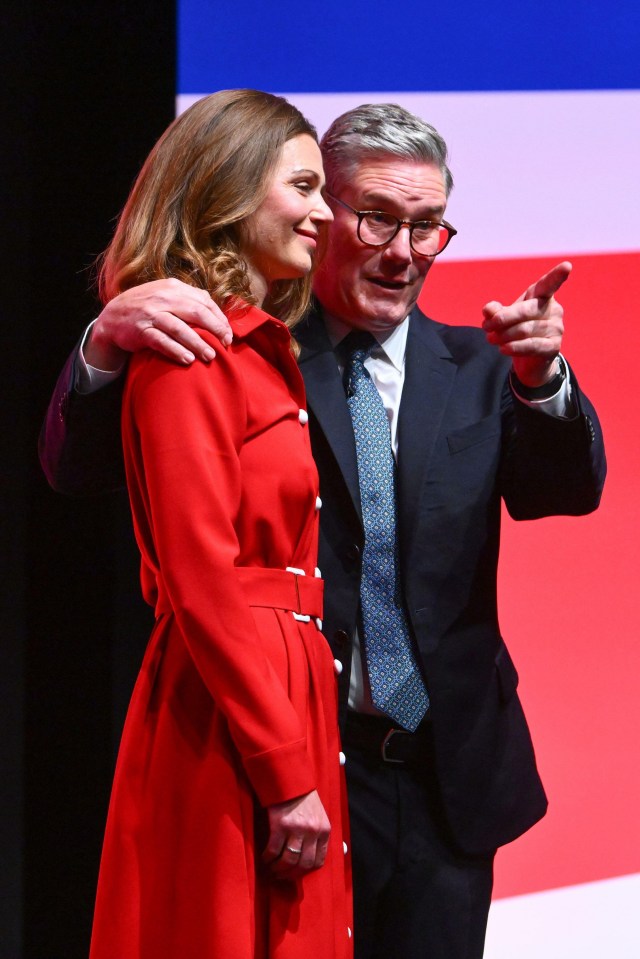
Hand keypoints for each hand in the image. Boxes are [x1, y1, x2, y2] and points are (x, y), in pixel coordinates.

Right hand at [85, 278, 232, 370]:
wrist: (112, 317)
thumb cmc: (146, 308)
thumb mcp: (165, 295)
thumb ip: (188, 299)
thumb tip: (216, 310)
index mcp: (172, 288)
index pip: (203, 301)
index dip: (218, 318)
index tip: (228, 334)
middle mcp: (162, 298)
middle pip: (195, 312)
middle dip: (214, 329)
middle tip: (225, 343)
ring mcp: (150, 314)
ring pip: (179, 328)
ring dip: (197, 343)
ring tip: (210, 355)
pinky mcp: (140, 331)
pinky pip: (161, 341)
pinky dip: (176, 350)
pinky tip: (188, 359)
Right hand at [262, 789, 330, 878]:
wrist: (290, 780)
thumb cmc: (303, 798)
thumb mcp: (319, 815)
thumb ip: (318, 834)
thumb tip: (313, 855)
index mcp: (324, 830)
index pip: (319, 861)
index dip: (306, 871)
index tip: (296, 873)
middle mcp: (312, 832)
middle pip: (303, 864)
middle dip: (291, 874)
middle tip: (282, 876)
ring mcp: (296, 829)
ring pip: (288, 860)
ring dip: (278, 868)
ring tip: (272, 869)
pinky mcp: (280, 826)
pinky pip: (273, 850)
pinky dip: (268, 858)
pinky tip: (265, 859)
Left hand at [482, 261, 570, 386]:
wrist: (529, 359)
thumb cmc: (517, 329)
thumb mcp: (505, 317)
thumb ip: (495, 311)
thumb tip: (488, 310)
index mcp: (542, 296)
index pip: (549, 284)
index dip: (557, 276)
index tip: (567, 266)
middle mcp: (553, 309)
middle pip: (526, 310)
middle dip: (502, 319)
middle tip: (486, 327)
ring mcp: (556, 328)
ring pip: (525, 330)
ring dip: (503, 335)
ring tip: (490, 338)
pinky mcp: (554, 346)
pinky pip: (532, 345)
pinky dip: (514, 347)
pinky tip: (503, 349)